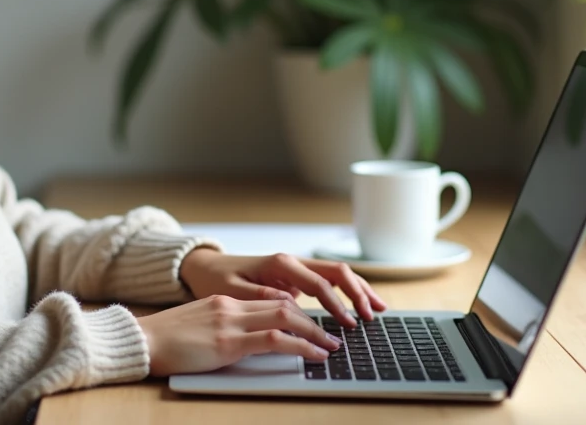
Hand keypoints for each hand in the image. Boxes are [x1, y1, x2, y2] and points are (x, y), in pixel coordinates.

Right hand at [136, 295, 340, 375]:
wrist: (140, 341)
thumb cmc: (164, 341)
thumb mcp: (199, 326)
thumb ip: (223, 327)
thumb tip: (247, 341)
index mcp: (224, 302)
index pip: (272, 301)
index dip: (299, 313)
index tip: (315, 326)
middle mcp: (231, 306)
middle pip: (285, 306)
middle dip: (314, 321)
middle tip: (334, 335)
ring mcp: (230, 322)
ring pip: (286, 318)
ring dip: (315, 333)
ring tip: (332, 347)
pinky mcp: (228, 342)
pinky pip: (274, 340)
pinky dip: (302, 346)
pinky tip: (315, 355)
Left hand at [178, 249, 385, 326]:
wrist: (207, 268)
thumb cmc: (217, 279)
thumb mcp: (231, 290)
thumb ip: (260, 295)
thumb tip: (288, 302)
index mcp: (279, 264)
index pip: (318, 283)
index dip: (336, 303)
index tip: (347, 323)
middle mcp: (292, 262)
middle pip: (336, 271)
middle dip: (358, 291)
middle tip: (373, 314)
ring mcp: (296, 270)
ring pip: (336, 274)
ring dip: (359, 289)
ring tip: (379, 308)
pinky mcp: (296, 279)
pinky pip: (328, 283)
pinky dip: (347, 293)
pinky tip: (360, 306)